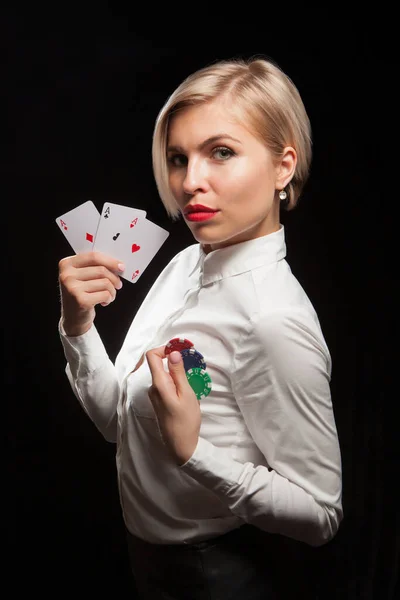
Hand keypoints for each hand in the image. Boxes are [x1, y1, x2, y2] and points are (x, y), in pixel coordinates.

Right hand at [58, 251, 123, 335]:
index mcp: (66, 264)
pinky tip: (104, 301)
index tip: (121, 267)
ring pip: (105, 282)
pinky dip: (109, 298)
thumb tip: (118, 265)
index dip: (110, 261)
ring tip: (109, 295)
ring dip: (112, 290)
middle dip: (114, 278)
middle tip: (118, 285)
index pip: (93, 256)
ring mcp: (72, 288)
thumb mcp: (82, 277)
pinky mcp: (80, 300)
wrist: (73, 318)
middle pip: (101, 270)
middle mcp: (67, 275)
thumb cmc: (81, 294)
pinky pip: (105, 294)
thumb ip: (94, 267)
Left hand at [146, 345, 200, 465]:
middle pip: (157, 364)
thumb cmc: (186, 420)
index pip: (151, 356)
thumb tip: (173, 354)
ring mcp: (155, 395)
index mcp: (158, 384)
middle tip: (190, 360)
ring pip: (162, 374)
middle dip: (172, 358)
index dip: (164, 349)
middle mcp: (153, 387)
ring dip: (175, 370)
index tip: (179, 350)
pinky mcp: (159, 401)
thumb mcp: (186, 394)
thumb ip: (178, 373)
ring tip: (192, 375)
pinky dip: (174, 379)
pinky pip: (164, 383)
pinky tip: (187, 386)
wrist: (181, 445)